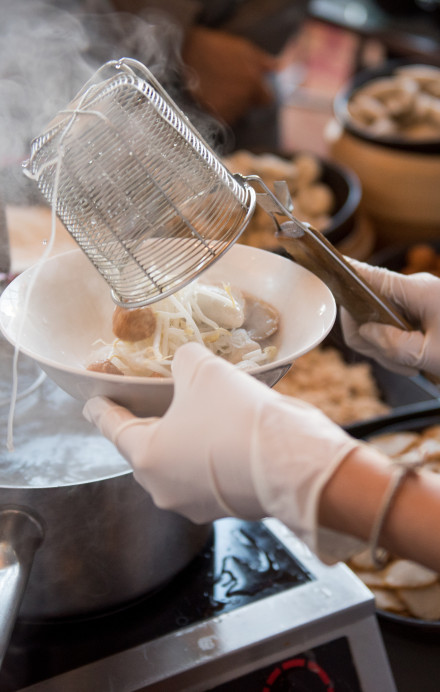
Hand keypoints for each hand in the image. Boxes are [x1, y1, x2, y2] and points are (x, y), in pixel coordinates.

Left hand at [83, 342, 359, 550]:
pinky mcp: (224, 510)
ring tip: (204, 416)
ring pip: (178, 465)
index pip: (113, 427)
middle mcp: (162, 487)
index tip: (94, 404)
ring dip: (186, 442)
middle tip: (160, 400)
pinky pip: (206, 479)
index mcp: (146, 455)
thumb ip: (184, 361)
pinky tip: (229, 438)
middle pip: (146, 448)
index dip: (102, 410)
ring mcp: (193, 504)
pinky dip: (210, 459)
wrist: (293, 464)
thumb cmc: (237, 417)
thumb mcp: (204, 372)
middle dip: (153, 423)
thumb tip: (187, 362)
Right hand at [182, 27, 277, 124]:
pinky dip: (217, 111)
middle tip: (228, 84)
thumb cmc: (215, 49)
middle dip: (243, 98)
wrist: (184, 55)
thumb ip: (264, 62)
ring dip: (230, 105)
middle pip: (249, 107)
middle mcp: (243, 101)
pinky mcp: (212, 117)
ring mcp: (228, 110)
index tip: (250, 87)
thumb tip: (279, 68)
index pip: (267, 100)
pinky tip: (210, 97)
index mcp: (254, 85)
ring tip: (216, 88)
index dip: (259, 93)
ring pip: (236, 114)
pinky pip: (221, 119)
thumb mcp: (243, 49)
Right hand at [340, 260, 439, 376]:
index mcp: (416, 290)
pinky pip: (393, 326)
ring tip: (412, 366)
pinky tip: (414, 363)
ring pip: (377, 321)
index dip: (342, 276)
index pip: (368, 276)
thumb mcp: (431, 354)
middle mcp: (412, 289)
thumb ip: (394, 346)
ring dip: (386, 348)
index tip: (319, 270)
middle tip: (396, 362)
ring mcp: (415, 300)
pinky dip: (397, 347)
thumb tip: (365, 332)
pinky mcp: (419, 311)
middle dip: (370, 338)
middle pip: (365, 306)